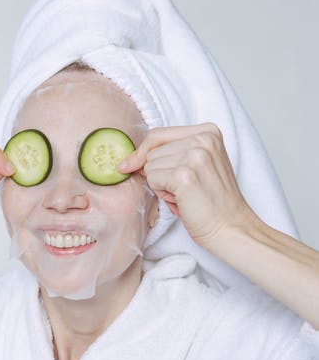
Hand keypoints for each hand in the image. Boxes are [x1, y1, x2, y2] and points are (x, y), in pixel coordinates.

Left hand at [117, 122, 257, 248]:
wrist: (231, 228)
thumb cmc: (212, 202)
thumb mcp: (197, 166)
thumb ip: (171, 154)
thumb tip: (129, 160)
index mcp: (208, 131)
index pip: (158, 134)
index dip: (142, 151)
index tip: (129, 164)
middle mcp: (203, 139)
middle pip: (152, 151)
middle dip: (159, 172)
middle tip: (183, 189)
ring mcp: (195, 156)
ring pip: (150, 166)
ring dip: (161, 185)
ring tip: (184, 195)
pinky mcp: (185, 175)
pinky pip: (153, 180)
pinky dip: (162, 194)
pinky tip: (181, 201)